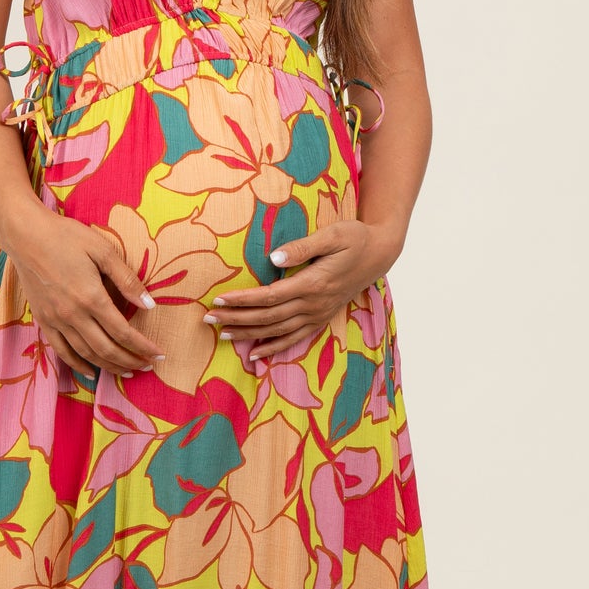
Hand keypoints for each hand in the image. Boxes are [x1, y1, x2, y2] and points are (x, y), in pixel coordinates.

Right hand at [7, 208, 166, 377]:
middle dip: (130, 361)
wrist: (25, 235)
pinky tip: (91, 372)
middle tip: (147, 367)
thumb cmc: (66, 237)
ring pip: (86, 354)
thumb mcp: (103, 250)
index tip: (158, 355)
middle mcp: (73, 315)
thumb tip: (149, 304)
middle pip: (107, 349)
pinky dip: (77, 365)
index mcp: (91, 297)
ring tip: (126, 371)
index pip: (123, 332)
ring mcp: (56, 320)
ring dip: (109, 366)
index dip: (143, 347)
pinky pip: (61, 351)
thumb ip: (127, 280)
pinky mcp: (43, 320)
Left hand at [203, 218, 400, 359]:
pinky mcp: (321, 319)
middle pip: (268, 317)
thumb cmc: (355, 238)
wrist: (379, 254)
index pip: (269, 297)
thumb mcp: (333, 234)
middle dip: (236, 319)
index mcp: (313, 284)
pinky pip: (294, 339)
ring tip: (222, 335)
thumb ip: (303, 247)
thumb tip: (274, 258)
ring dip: (248, 335)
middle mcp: (314, 305)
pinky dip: (274, 348)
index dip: (242, 300)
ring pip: (277, 331)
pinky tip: (254, 354)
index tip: (219, 300)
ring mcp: (318, 315)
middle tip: (208, 319)